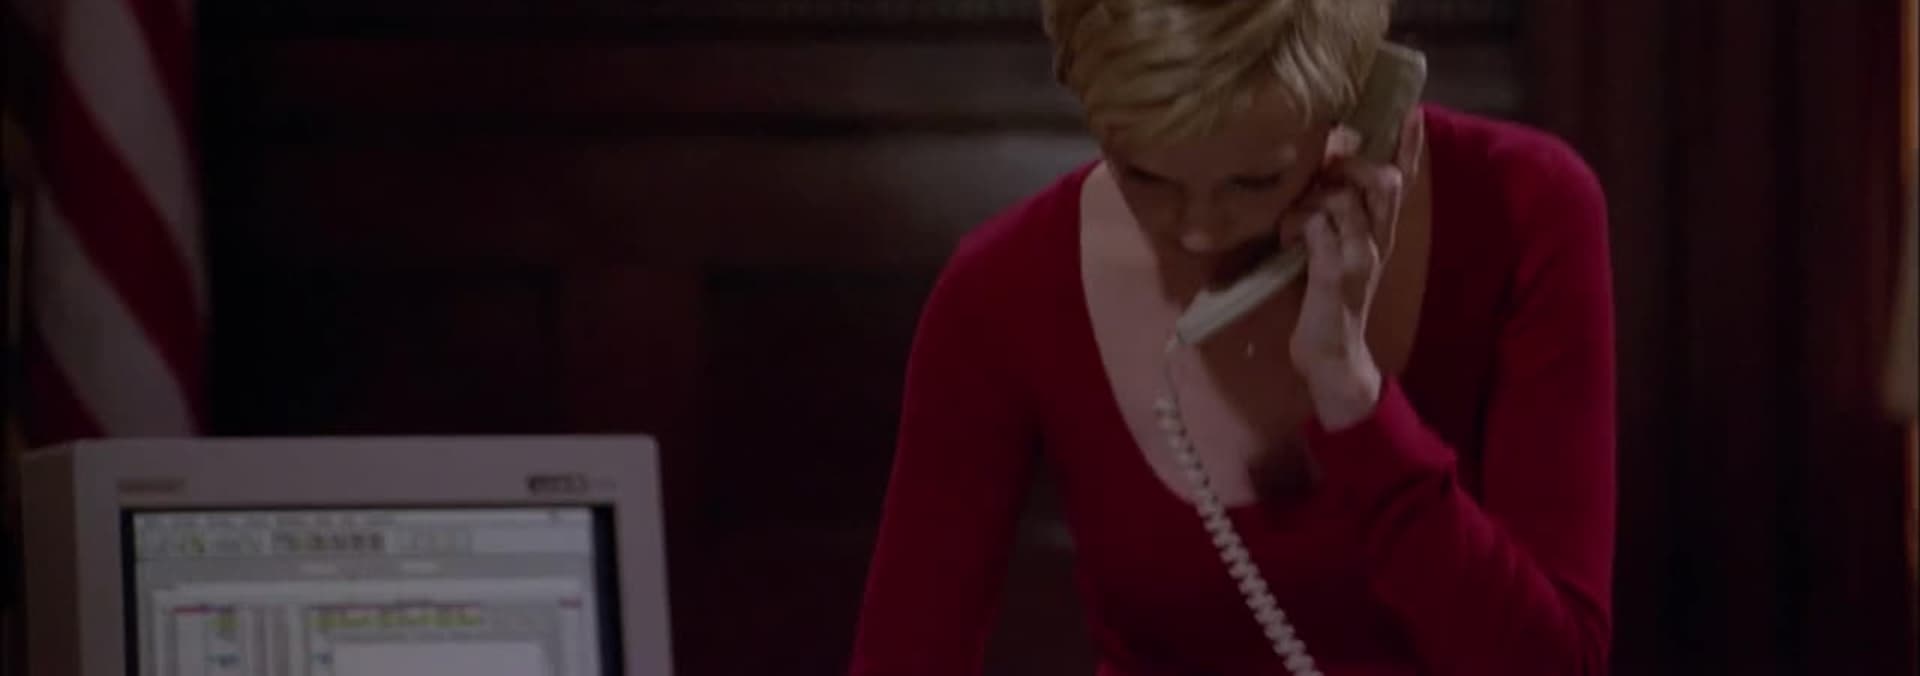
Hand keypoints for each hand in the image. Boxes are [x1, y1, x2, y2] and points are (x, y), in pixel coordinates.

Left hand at [1282, 113, 1423, 427]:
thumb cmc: (1326, 303)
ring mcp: (1358, 257)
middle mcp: (1376, 242)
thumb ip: (1334, 219)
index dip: (1406, 147)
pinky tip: (1289, 238)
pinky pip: (1318, 227)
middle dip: (1350, 165)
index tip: (1409, 111)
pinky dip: (1299, 223)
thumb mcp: (1334, 253)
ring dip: (1313, 198)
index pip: (1401, 182)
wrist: (1333, 358)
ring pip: (1344, 199)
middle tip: (1322, 174)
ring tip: (1293, 218)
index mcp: (1379, 236)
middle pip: (1382, 182)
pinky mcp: (1333, 273)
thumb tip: (1318, 181)